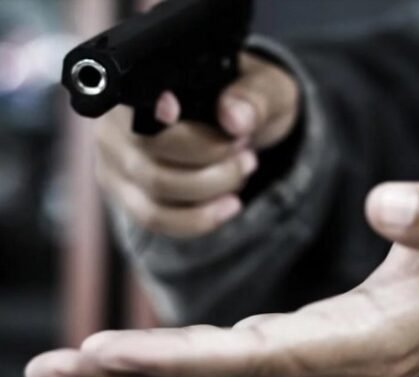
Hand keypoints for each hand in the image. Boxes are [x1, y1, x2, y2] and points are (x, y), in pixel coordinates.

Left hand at [26, 183, 418, 376]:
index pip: (261, 358)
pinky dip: (177, 370)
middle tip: (54, 365)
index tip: (111, 350)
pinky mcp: (303, 365)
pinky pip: (230, 376)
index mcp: (364, 343)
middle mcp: (329, 374)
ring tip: (71, 364)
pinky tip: (134, 359)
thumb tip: (387, 203)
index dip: (186, 359)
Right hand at [96, 53, 299, 237]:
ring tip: (243, 171)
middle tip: (246, 152)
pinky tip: (230, 205)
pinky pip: (156, 218)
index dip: (156, 111)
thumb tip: (235, 118)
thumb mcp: (265, 89)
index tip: (178, 113)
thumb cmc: (247, 101)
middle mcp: (115, 119)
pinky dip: (199, 218)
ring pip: (156, 189)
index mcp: (141, 78)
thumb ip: (254, 97)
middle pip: (151, 150)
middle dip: (211, 158)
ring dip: (211, 188)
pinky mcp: (127, 195)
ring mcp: (115, 160)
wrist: (243, 128)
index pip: (135, 99)